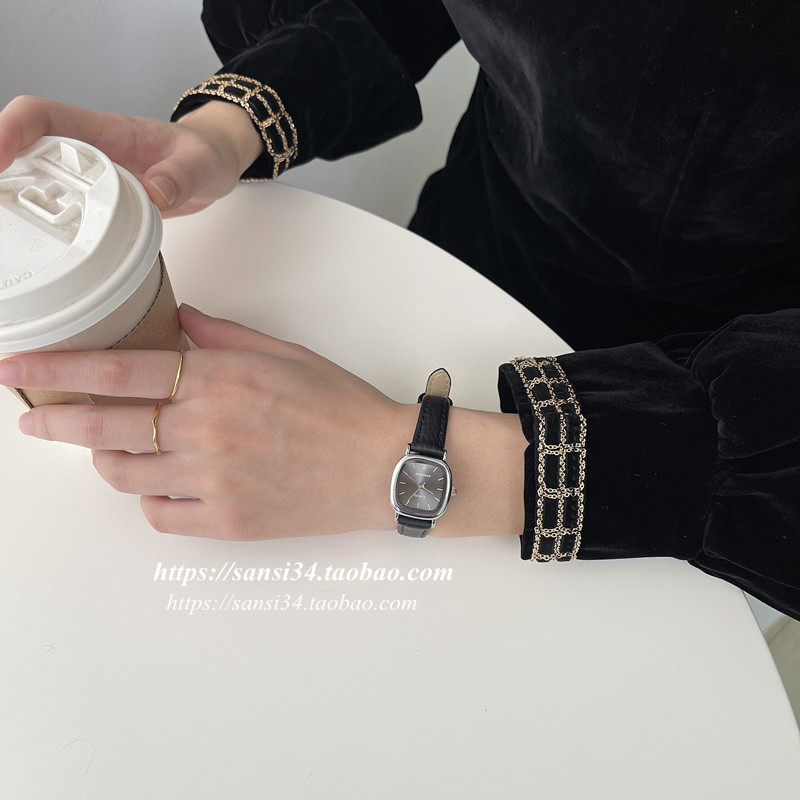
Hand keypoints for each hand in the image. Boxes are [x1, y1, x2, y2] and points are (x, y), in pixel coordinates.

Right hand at [0, 96, 262, 216]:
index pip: (44, 116)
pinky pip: (60, 202)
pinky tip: (36, 240)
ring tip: (9, 227)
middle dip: (1, 166)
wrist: (214, 164)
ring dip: (14, 195)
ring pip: (35, 175)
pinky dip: (42, 217)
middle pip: (25, 146)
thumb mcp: (202, 165)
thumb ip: (181, 176)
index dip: (12, 130)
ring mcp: (90, 175)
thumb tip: (155, 192)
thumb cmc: (206, 155)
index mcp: (107, 131)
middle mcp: (89, 150)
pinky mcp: (97, 198)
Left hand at [0, 306, 525, 539]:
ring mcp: (214, 478)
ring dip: (105, 461)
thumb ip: (224, 336)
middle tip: (33, 420)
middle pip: (104, 426)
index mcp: (220, 378)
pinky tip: (162, 486)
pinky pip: (160, 514)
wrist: (383, 465)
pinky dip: (150, 499)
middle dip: (55, 421)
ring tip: (111, 452)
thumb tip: (180, 323)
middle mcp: (207, 427)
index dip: (59, 368)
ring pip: (125, 474)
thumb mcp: (285, 354)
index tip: (19, 368)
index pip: (119, 369)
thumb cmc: (341, 407)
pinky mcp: (226, 520)